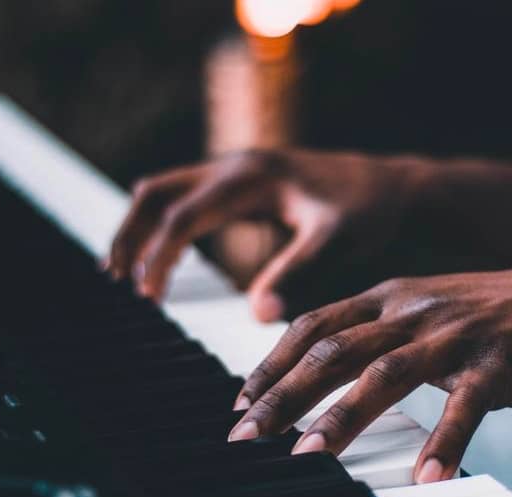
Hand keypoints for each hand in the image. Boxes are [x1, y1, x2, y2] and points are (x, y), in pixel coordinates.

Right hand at [105, 149, 424, 320]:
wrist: (395, 188)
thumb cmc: (370, 213)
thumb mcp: (338, 242)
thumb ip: (298, 274)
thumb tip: (257, 316)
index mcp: (251, 177)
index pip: (182, 217)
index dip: (158, 257)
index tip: (148, 299)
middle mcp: (236, 166)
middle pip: (156, 193)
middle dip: (130, 235)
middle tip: (116, 281)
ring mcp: (237, 171)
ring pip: (165, 191)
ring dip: (140, 227)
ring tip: (125, 274)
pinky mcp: (243, 184)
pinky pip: (186, 198)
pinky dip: (164, 225)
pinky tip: (163, 258)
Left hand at [227, 269, 511, 482]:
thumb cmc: (500, 319)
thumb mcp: (432, 309)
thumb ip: (383, 331)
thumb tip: (329, 362)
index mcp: (394, 297)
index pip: (317, 325)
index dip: (274, 362)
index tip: (242, 400)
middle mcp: (416, 310)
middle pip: (335, 351)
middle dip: (284, 395)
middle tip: (246, 436)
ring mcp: (457, 334)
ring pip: (385, 375)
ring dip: (342, 419)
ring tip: (308, 458)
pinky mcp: (500, 364)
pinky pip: (465, 407)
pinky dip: (444, 445)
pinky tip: (427, 480)